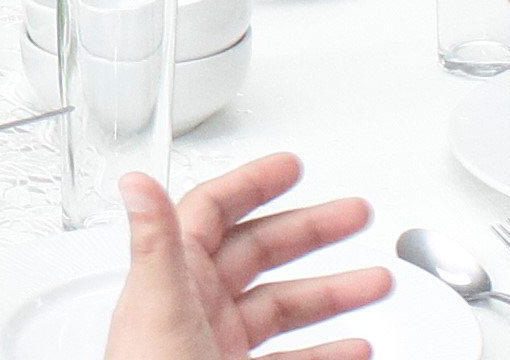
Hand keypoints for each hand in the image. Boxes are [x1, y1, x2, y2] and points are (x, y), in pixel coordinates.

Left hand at [103, 153, 389, 359]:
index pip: (213, 213)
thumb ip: (154, 241)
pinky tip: (354, 349)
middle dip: (313, 230)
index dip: (252, 183)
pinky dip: (327, 352)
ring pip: (284, 309)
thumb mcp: (156, 308)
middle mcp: (196, 312)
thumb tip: (133, 178)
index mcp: (175, 282)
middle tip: (356, 215)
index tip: (291, 167)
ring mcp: (216, 351)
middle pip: (260, 253)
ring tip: (376, 283)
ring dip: (334, 292)